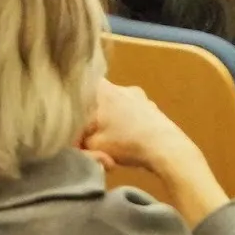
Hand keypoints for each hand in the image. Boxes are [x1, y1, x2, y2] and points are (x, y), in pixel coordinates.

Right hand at [81, 81, 231, 224]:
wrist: (166, 148)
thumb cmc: (125, 142)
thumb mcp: (90, 145)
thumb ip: (75, 139)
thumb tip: (71, 139)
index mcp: (102, 88)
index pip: (78, 89)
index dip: (71, 106)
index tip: (69, 120)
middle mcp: (120, 86)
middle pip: (95, 99)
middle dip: (91, 117)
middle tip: (88, 136)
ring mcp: (138, 95)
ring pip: (114, 106)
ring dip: (109, 121)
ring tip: (109, 141)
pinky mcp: (151, 107)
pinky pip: (130, 113)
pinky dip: (125, 125)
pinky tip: (127, 140)